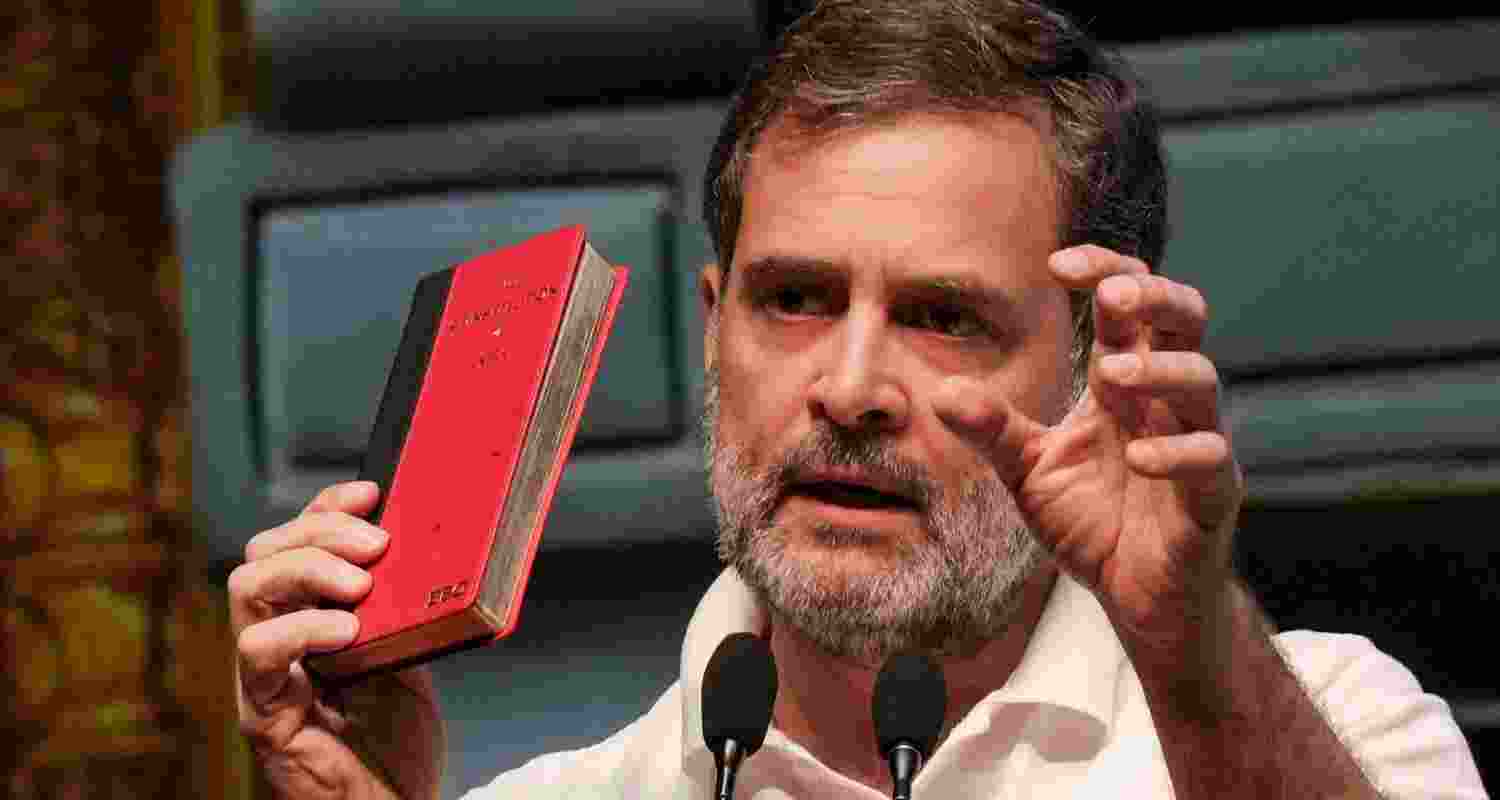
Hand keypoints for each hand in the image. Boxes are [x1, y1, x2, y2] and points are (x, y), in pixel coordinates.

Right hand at [229, 481, 442, 799]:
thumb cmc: (398, 739)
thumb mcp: (409, 651)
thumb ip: (404, 604)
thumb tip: (433, 544)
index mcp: (309, 615)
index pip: (296, 538)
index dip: (328, 505)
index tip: (372, 492)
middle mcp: (278, 638)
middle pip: (264, 551)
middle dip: (320, 531)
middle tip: (377, 546)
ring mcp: (263, 675)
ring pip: (248, 587)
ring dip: (308, 570)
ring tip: (361, 586)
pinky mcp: (263, 713)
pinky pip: (258, 652)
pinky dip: (301, 628)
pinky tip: (346, 632)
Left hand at [936, 244, 1245, 652]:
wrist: (1137, 598)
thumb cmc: (1093, 522)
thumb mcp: (1028, 471)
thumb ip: (992, 429)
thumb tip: (941, 392)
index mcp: (1122, 382)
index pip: (1129, 303)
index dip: (1105, 271)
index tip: (1058, 266)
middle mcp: (1163, 401)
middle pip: (1186, 319)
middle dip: (1155, 296)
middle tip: (1113, 294)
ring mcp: (1194, 443)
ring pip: (1202, 381)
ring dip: (1159, 371)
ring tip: (1111, 376)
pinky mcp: (1213, 496)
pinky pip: (1211, 459)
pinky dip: (1178, 451)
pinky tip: (1139, 456)